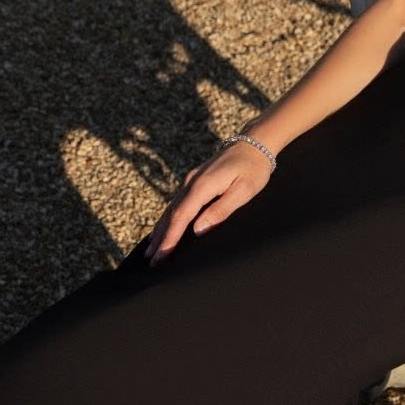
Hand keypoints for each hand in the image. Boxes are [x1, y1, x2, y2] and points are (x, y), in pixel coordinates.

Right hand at [143, 141, 273, 264]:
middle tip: (150, 262)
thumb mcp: (244, 191)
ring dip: (161, 230)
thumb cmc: (253, 169)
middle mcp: (191, 182)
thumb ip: (221, 210)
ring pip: (171, 209)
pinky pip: (176, 203)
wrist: (253, 143)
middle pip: (171, 214)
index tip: (161, 257)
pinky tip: (163, 228)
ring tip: (150, 251)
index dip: (170, 239)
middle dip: (160, 239)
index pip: (181, 217)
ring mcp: (190, 180)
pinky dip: (167, 218)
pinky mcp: (194, 180)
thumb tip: (198, 229)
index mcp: (202, 186)